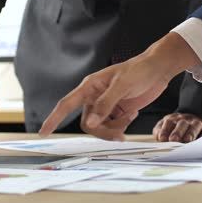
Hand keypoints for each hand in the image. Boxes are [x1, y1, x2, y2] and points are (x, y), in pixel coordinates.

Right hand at [40, 33, 199, 136]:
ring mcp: (106, 105)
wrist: (158, 69)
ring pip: (99, 128)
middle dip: (103, 130)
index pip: (66, 104)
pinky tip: (132, 115)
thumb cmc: (139, 70)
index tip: (43, 132)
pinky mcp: (117, 111)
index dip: (53, 119)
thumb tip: (90, 124)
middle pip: (88, 123)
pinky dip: (121, 126)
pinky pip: (112, 127)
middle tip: (121, 130)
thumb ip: (105, 104)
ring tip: (130, 117)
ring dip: (114, 129)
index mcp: (89, 87)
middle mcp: (94, 97)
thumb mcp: (122, 86)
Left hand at [153, 113, 201, 142]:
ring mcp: (198, 122)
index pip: (168, 122)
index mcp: (174, 119)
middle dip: (177, 131)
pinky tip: (201, 142)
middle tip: (173, 140)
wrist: (201, 124)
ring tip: (187, 141)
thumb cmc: (181, 131)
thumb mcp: (169, 129)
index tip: (161, 139)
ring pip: (195, 125)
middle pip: (181, 123)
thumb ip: (161, 133)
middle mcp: (186, 119)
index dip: (164, 130)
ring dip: (190, 133)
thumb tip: (158, 139)